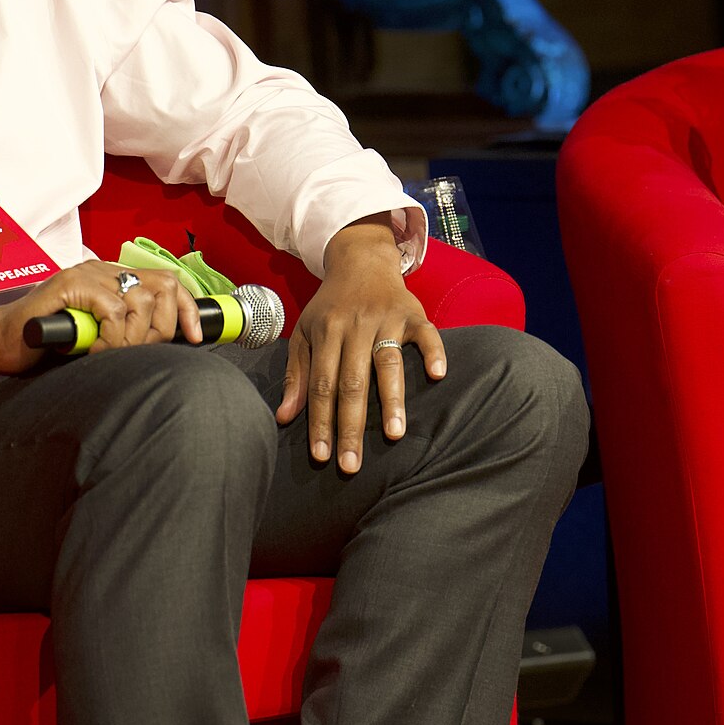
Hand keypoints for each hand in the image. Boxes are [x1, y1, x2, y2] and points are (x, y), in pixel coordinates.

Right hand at [0, 261, 200, 370]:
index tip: (195, 337)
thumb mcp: (98, 335)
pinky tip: (95, 350)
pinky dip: (112, 337)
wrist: (0, 341)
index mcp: (112, 277)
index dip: (187, 309)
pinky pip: (113, 310)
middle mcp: (103, 269)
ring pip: (140, 300)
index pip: (167, 281)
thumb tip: (165, 342)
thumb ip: (126, 329)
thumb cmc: (46, 342)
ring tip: (111, 352)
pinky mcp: (71, 284)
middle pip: (162, 287)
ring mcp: (86, 273)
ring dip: (134, 337)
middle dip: (162, 327)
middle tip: (138, 351)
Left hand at [276, 216, 445, 473]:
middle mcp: (355, 326)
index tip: (322, 456)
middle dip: (351, 426)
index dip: (321, 422)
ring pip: (388, 363)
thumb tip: (285, 418)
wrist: (360, 259)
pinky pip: (427, 334)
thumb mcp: (305, 333)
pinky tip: (438, 376)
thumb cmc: (330, 305)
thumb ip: (296, 374)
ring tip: (394, 435)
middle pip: (352, 382)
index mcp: (326, 332)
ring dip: (391, 399)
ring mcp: (386, 318)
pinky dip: (433, 352)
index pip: (321, 384)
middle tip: (352, 464)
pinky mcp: (414, 312)